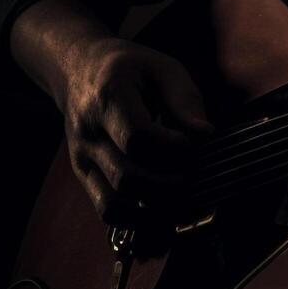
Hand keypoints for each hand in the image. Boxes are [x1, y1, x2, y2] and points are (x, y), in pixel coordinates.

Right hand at [56, 37, 214, 224]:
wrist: (80, 70)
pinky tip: (162, 210)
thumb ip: (185, 103)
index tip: (197, 147)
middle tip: (197, 178)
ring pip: (116, 202)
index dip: (173, 150)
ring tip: (185, 198)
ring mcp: (82, 157)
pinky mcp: (84, 175)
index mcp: (109, 97)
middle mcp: (89, 132)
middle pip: (128, 177)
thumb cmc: (131, 68)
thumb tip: (207, 138)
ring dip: (155, 208)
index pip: (137, 137)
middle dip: (170, 186)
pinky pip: (106, 210)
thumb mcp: (163, 69)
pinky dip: (136, 219)